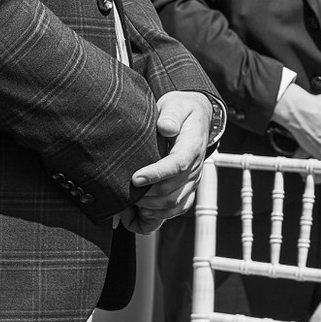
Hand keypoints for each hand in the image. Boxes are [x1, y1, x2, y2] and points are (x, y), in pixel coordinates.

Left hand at [127, 91, 214, 231]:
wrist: (195, 119)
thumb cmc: (182, 112)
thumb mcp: (177, 105)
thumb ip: (171, 115)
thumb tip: (165, 127)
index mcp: (192, 147)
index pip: (178, 165)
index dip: (157, 174)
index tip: (136, 178)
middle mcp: (195, 167)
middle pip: (173, 190)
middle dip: (147, 195)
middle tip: (124, 193)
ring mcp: (192, 180)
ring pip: (174, 203)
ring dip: (151, 207)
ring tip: (130, 204)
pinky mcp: (188, 188)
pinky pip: (178, 209)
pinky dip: (159, 216)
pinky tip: (141, 213)